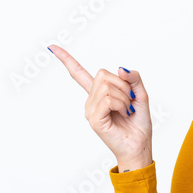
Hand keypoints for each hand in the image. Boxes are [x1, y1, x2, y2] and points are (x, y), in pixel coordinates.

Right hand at [49, 44, 152, 170]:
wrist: (139, 145)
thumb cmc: (138, 123)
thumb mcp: (140, 95)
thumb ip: (133, 79)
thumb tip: (121, 68)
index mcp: (100, 93)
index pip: (79, 73)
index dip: (66, 59)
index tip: (52, 47)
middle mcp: (91, 100)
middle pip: (103, 74)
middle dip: (122, 85)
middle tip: (129, 101)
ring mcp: (90, 109)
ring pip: (107, 87)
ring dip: (124, 97)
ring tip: (126, 110)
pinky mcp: (94, 119)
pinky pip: (108, 100)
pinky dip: (121, 105)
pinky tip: (123, 114)